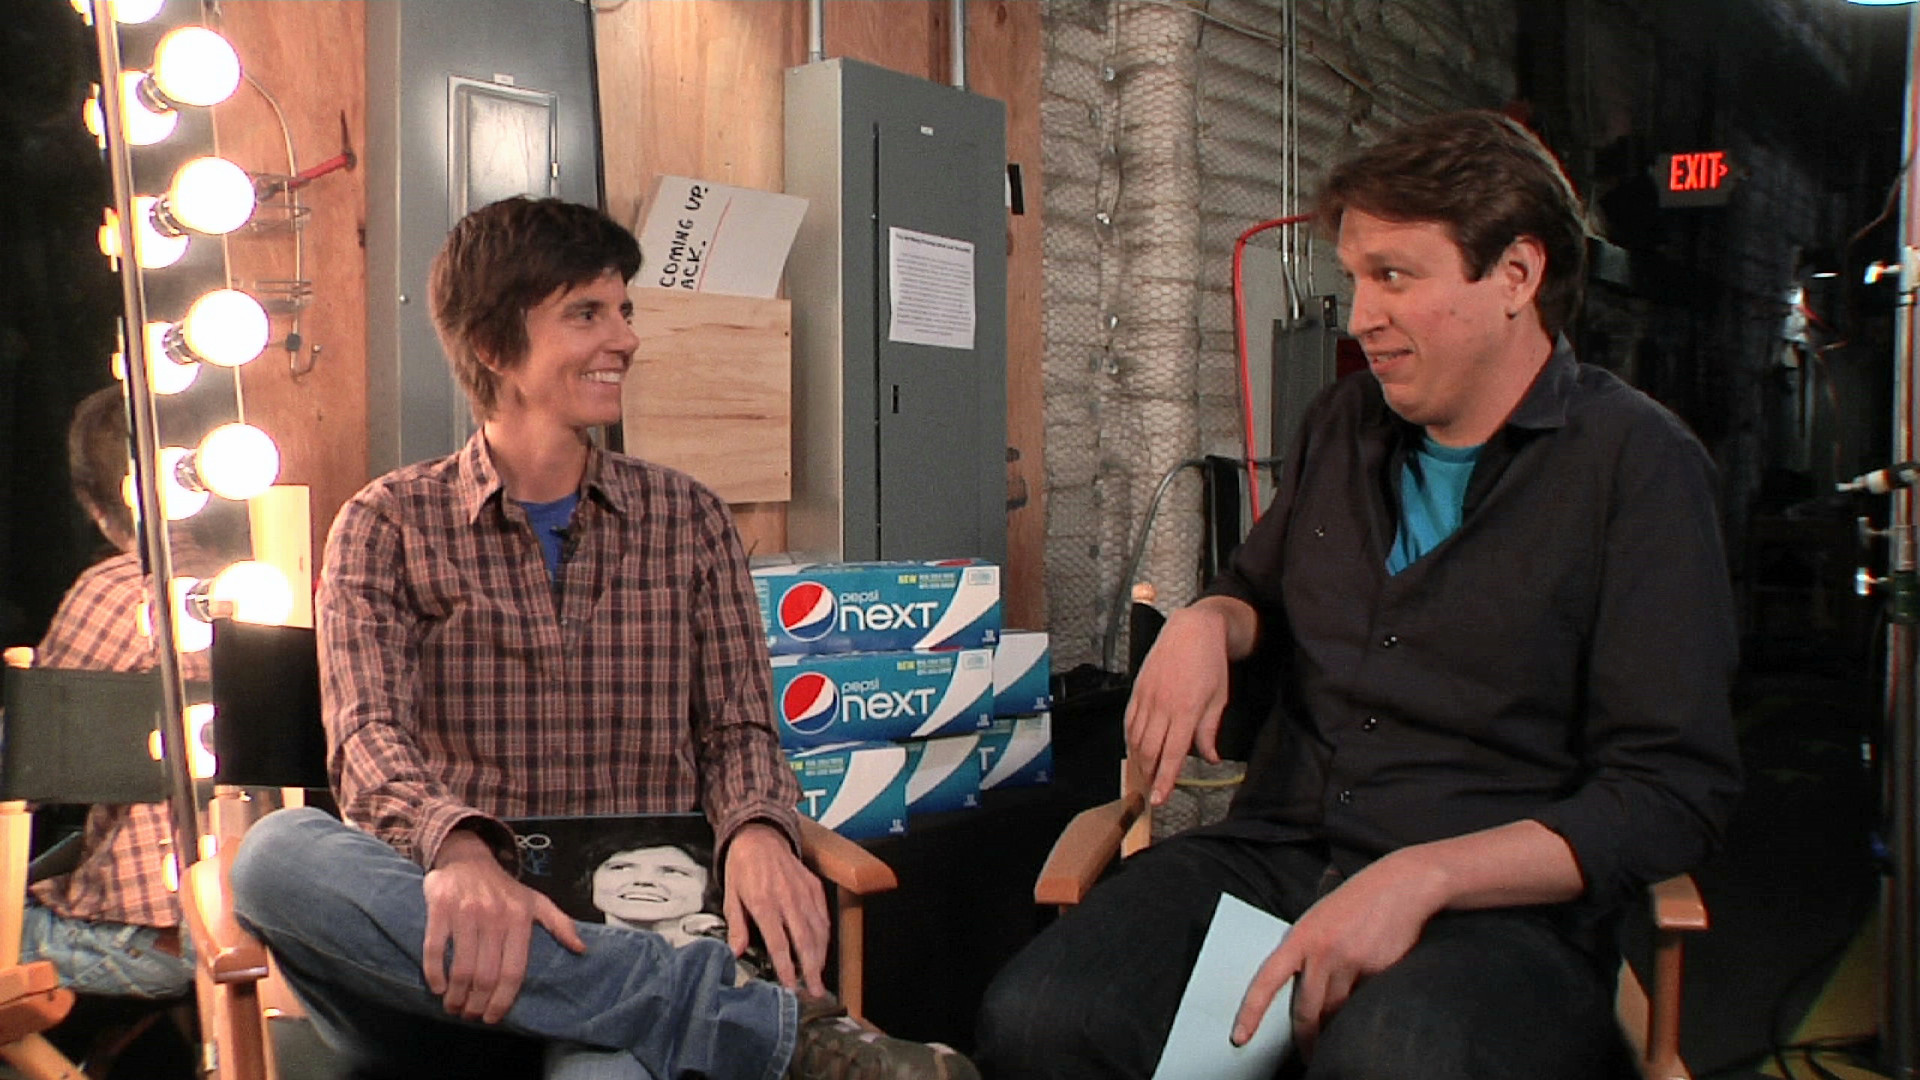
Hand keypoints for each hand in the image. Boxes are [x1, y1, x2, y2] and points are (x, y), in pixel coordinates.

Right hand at [421, 829, 585, 1022]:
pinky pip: (435, 948)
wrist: (469, 857)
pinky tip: (437, 987)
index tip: (493, 1018)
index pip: (514, 971)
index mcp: (519, 919)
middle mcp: (494, 916)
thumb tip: (581, 948)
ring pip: (461, 967)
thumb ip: (560, 924)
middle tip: (470, 1015)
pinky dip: (434, 973)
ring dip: (455, 995)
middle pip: (486, 975)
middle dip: (476, 1004)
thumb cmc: (504, 888)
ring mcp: (466, 912)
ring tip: (454, 1006)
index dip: (503, 1000)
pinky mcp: (440, 908)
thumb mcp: (536, 902)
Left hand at [723, 823, 828, 994]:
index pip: (778, 942)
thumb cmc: (742, 867)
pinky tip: (822, 950)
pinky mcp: (813, 886)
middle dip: (811, 968)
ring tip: (819, 977)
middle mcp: (787, 898)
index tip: (790, 985)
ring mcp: (803, 892)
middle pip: (804, 940)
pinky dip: (824, 936)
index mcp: (763, 902)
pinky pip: (823, 916)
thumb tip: (736, 953)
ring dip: (820, 956)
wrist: (759, 835)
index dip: (786, 966)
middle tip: (814, 991)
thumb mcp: (731, 896)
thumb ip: (736, 926)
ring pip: (817, 930)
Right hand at [1125, 602, 1234, 804]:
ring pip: (1135, 738)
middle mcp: (1164, 706)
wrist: (1192, 629)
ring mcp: (1148, 697)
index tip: (1159, 799)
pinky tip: (1134, 748)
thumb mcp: (1219, 699)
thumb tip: (1211, 758)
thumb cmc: (1210, 663)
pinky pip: (1129, 720)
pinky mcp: (1138, 689)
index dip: (1165, 780)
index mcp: (1187, 710)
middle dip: (1148, 775)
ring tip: (1143, 774)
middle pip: (1150, 750)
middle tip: (1150, 792)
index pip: (1173, 754)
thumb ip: (1210, 731)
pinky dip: (1129, 738)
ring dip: (1138, 760)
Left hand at [1230, 852, 1445, 1053]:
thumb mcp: (1320, 918)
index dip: (1250, 1011)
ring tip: (1336, 1032)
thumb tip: (1300, 989)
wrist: (1403, 885)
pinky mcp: (1378, 972)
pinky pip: (1364, 1001)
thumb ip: (1306, 950)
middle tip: (1307, 1054)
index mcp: (1300, 936)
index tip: (1239, 1036)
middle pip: (1307, 1011)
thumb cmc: (1358, 900)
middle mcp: (1321, 952)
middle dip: (1307, 1038)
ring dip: (1336, 1025)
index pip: (1266, 981)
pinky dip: (1362, 1005)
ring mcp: (1350, 963)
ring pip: (1337, 1011)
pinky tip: (1368, 995)